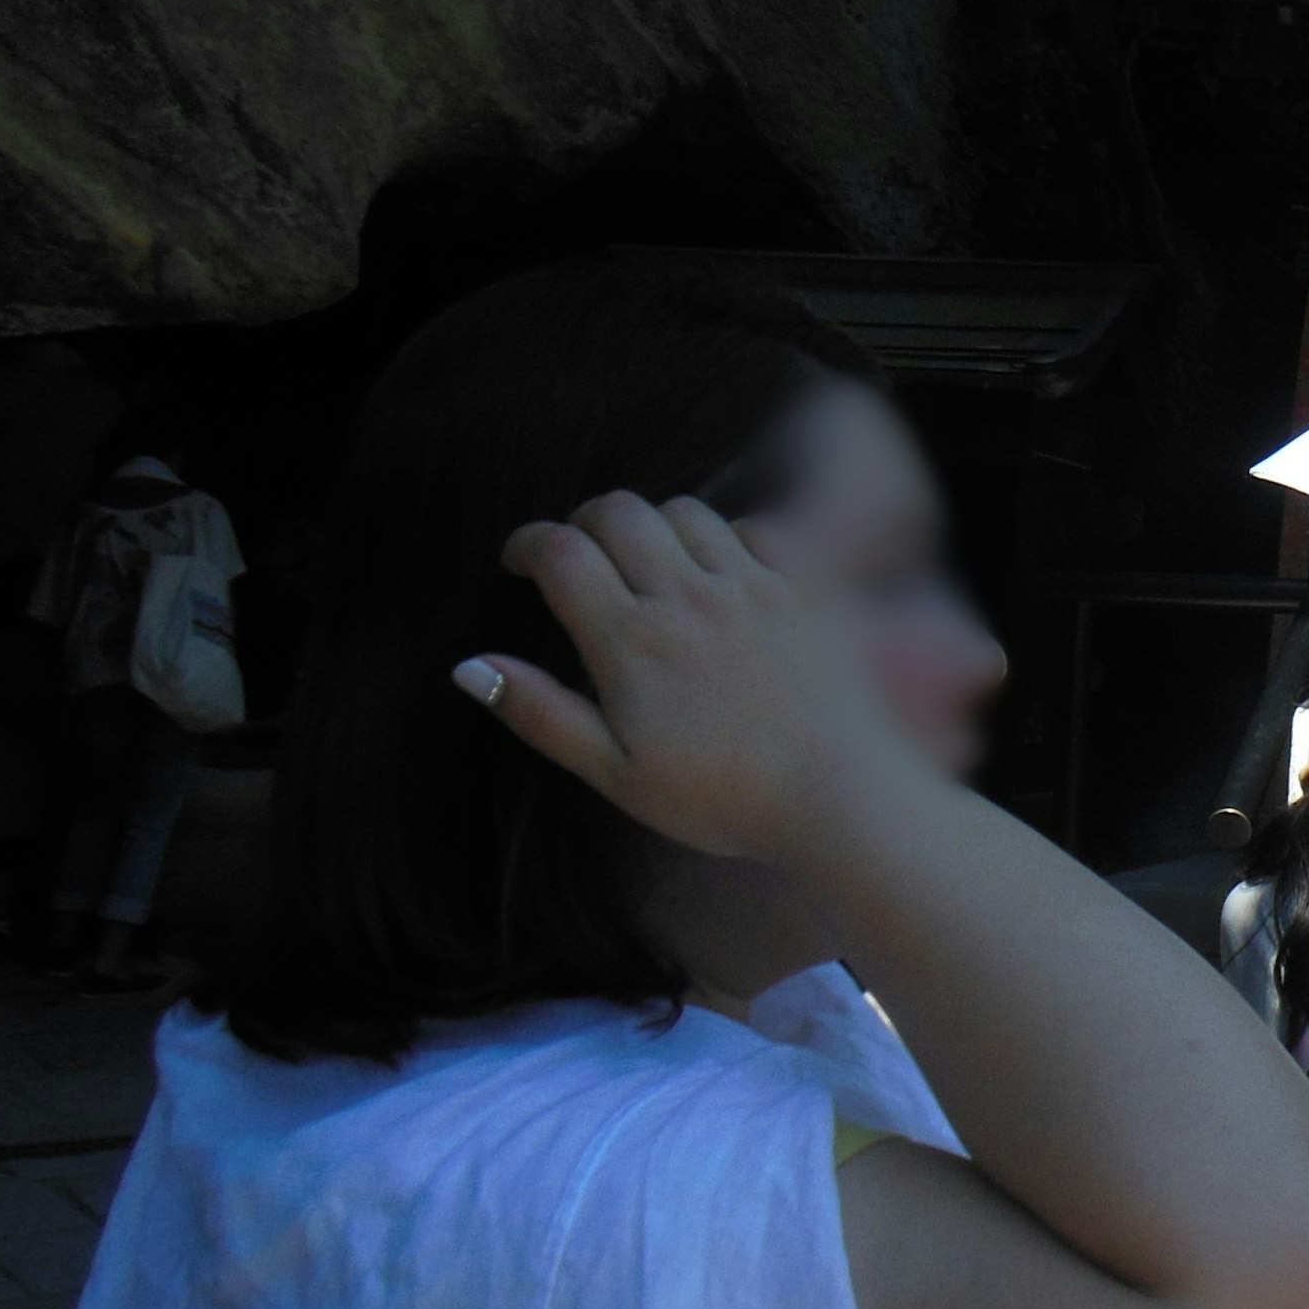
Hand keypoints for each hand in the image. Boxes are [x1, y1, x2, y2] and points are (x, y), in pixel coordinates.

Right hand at [467, 491, 903, 861]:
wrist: (838, 794)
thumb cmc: (720, 797)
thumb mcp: (614, 773)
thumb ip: (541, 713)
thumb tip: (470, 665)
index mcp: (631, 642)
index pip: (562, 553)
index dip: (528, 543)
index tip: (518, 561)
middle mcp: (687, 597)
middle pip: (618, 510)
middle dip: (584, 521)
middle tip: (578, 555)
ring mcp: (750, 586)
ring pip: (685, 510)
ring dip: (652, 523)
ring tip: (644, 562)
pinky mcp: (802, 589)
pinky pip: (754, 529)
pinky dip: (725, 536)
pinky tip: (719, 573)